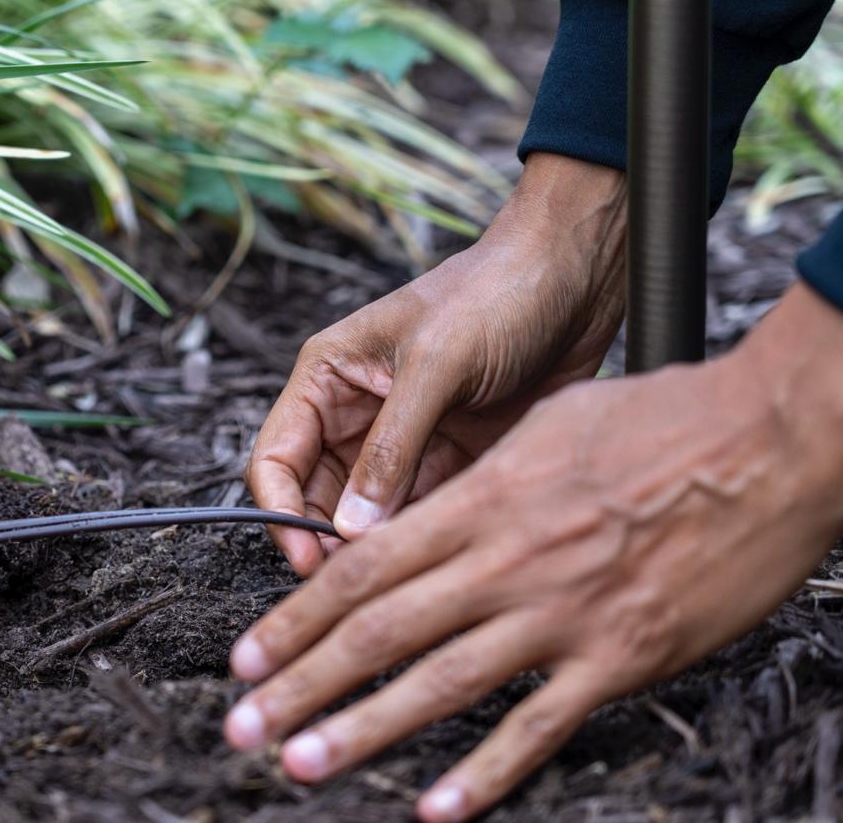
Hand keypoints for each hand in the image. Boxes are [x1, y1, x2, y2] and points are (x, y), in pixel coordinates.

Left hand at [224, 282, 842, 821]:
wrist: (769, 442)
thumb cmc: (662, 422)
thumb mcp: (546, 426)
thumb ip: (476, 477)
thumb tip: (421, 506)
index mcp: (480, 501)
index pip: (361, 568)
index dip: (295, 618)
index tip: (246, 658)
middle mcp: (505, 562)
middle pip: (379, 630)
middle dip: (301, 683)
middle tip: (241, 726)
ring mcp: (560, 615)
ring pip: (441, 683)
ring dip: (363, 729)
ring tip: (301, 763)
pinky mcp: (620, 658)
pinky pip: (539, 726)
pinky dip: (486, 774)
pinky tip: (434, 807)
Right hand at [249, 153, 627, 573]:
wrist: (579, 275)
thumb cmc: (498, 292)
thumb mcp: (437, 364)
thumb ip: (392, 448)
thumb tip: (350, 528)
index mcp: (329, 377)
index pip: (278, 458)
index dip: (281, 513)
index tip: (308, 558)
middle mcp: (357, 413)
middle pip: (317, 497)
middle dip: (330, 540)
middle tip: (360, 580)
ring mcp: (405, 440)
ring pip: (369, 515)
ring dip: (381, 546)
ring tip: (407, 570)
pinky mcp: (452, 460)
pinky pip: (423, 513)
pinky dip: (426, 537)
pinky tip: (444, 553)